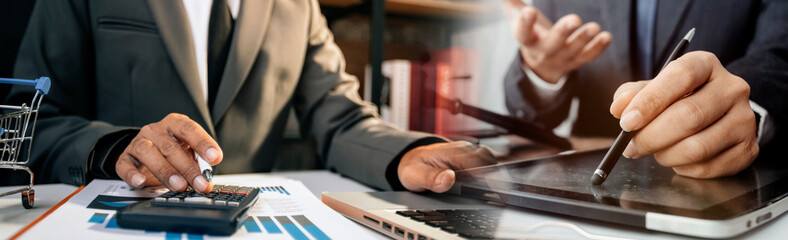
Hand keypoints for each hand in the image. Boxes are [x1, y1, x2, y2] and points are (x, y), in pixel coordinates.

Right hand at [115, 113, 222, 192]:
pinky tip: (141, 182)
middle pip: (171, 147)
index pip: (189, 129)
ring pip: (148, 153)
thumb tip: (207, 180)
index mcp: (174, 124)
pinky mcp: (124, 158)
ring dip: (166, 171)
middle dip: (188, 168)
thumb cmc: (171, 151)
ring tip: (179, 186)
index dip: (203, 143)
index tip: (215, 157)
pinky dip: (132, 174)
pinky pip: (125, 165)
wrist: (144, 153)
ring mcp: (138, 142)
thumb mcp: (188, 152)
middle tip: (200, 183)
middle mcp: (155, 130)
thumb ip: (198, 162)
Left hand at [398, 141, 495, 192]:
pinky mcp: (473, 160)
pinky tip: (490, 192)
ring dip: (496, 179)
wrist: (413, 160)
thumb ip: (430, 178)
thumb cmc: (414, 166)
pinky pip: (488, 167)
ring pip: (492, 164)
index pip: (480, 162)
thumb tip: (449, 178)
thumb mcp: (415, 175)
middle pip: (491, 162)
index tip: (497, 191)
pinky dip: (491, 178)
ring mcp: (471, 154)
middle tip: (498, 198)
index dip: (491, 177)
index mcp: (452, 152)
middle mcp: (465, 150)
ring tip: (496, 197)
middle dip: (497, 179)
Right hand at [503, 0, 610, 82]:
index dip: (524, 23)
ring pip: (572, 52)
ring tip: (595, 26)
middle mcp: (542, 52)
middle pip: (552, 44)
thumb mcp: (517, 18)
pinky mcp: (575, 62)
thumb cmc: (529, 34)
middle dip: (563, 32)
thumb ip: (511, 3)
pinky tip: (606, 36)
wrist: (540, 65)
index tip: (528, 11)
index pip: (522, 33)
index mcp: (526, 40)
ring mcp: (560, 59)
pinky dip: (598, 48)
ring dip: (584, 39)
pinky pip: (587, 57)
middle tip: (575, 18)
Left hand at [610, 51, 758, 177]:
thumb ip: (632, 94)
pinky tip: (677, 158)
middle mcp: (732, 88)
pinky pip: (708, 166)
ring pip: (698, 146)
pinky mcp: (747, 148)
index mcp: (705, 65)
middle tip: (630, 147)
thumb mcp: (655, 88)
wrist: (718, 114)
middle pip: (688, 116)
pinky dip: (684, 168)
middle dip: (651, 136)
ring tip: (655, 151)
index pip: (679, 77)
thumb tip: (619, 108)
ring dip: (666, 155)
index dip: (650, 101)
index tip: (627, 122)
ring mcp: (744, 119)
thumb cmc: (679, 99)